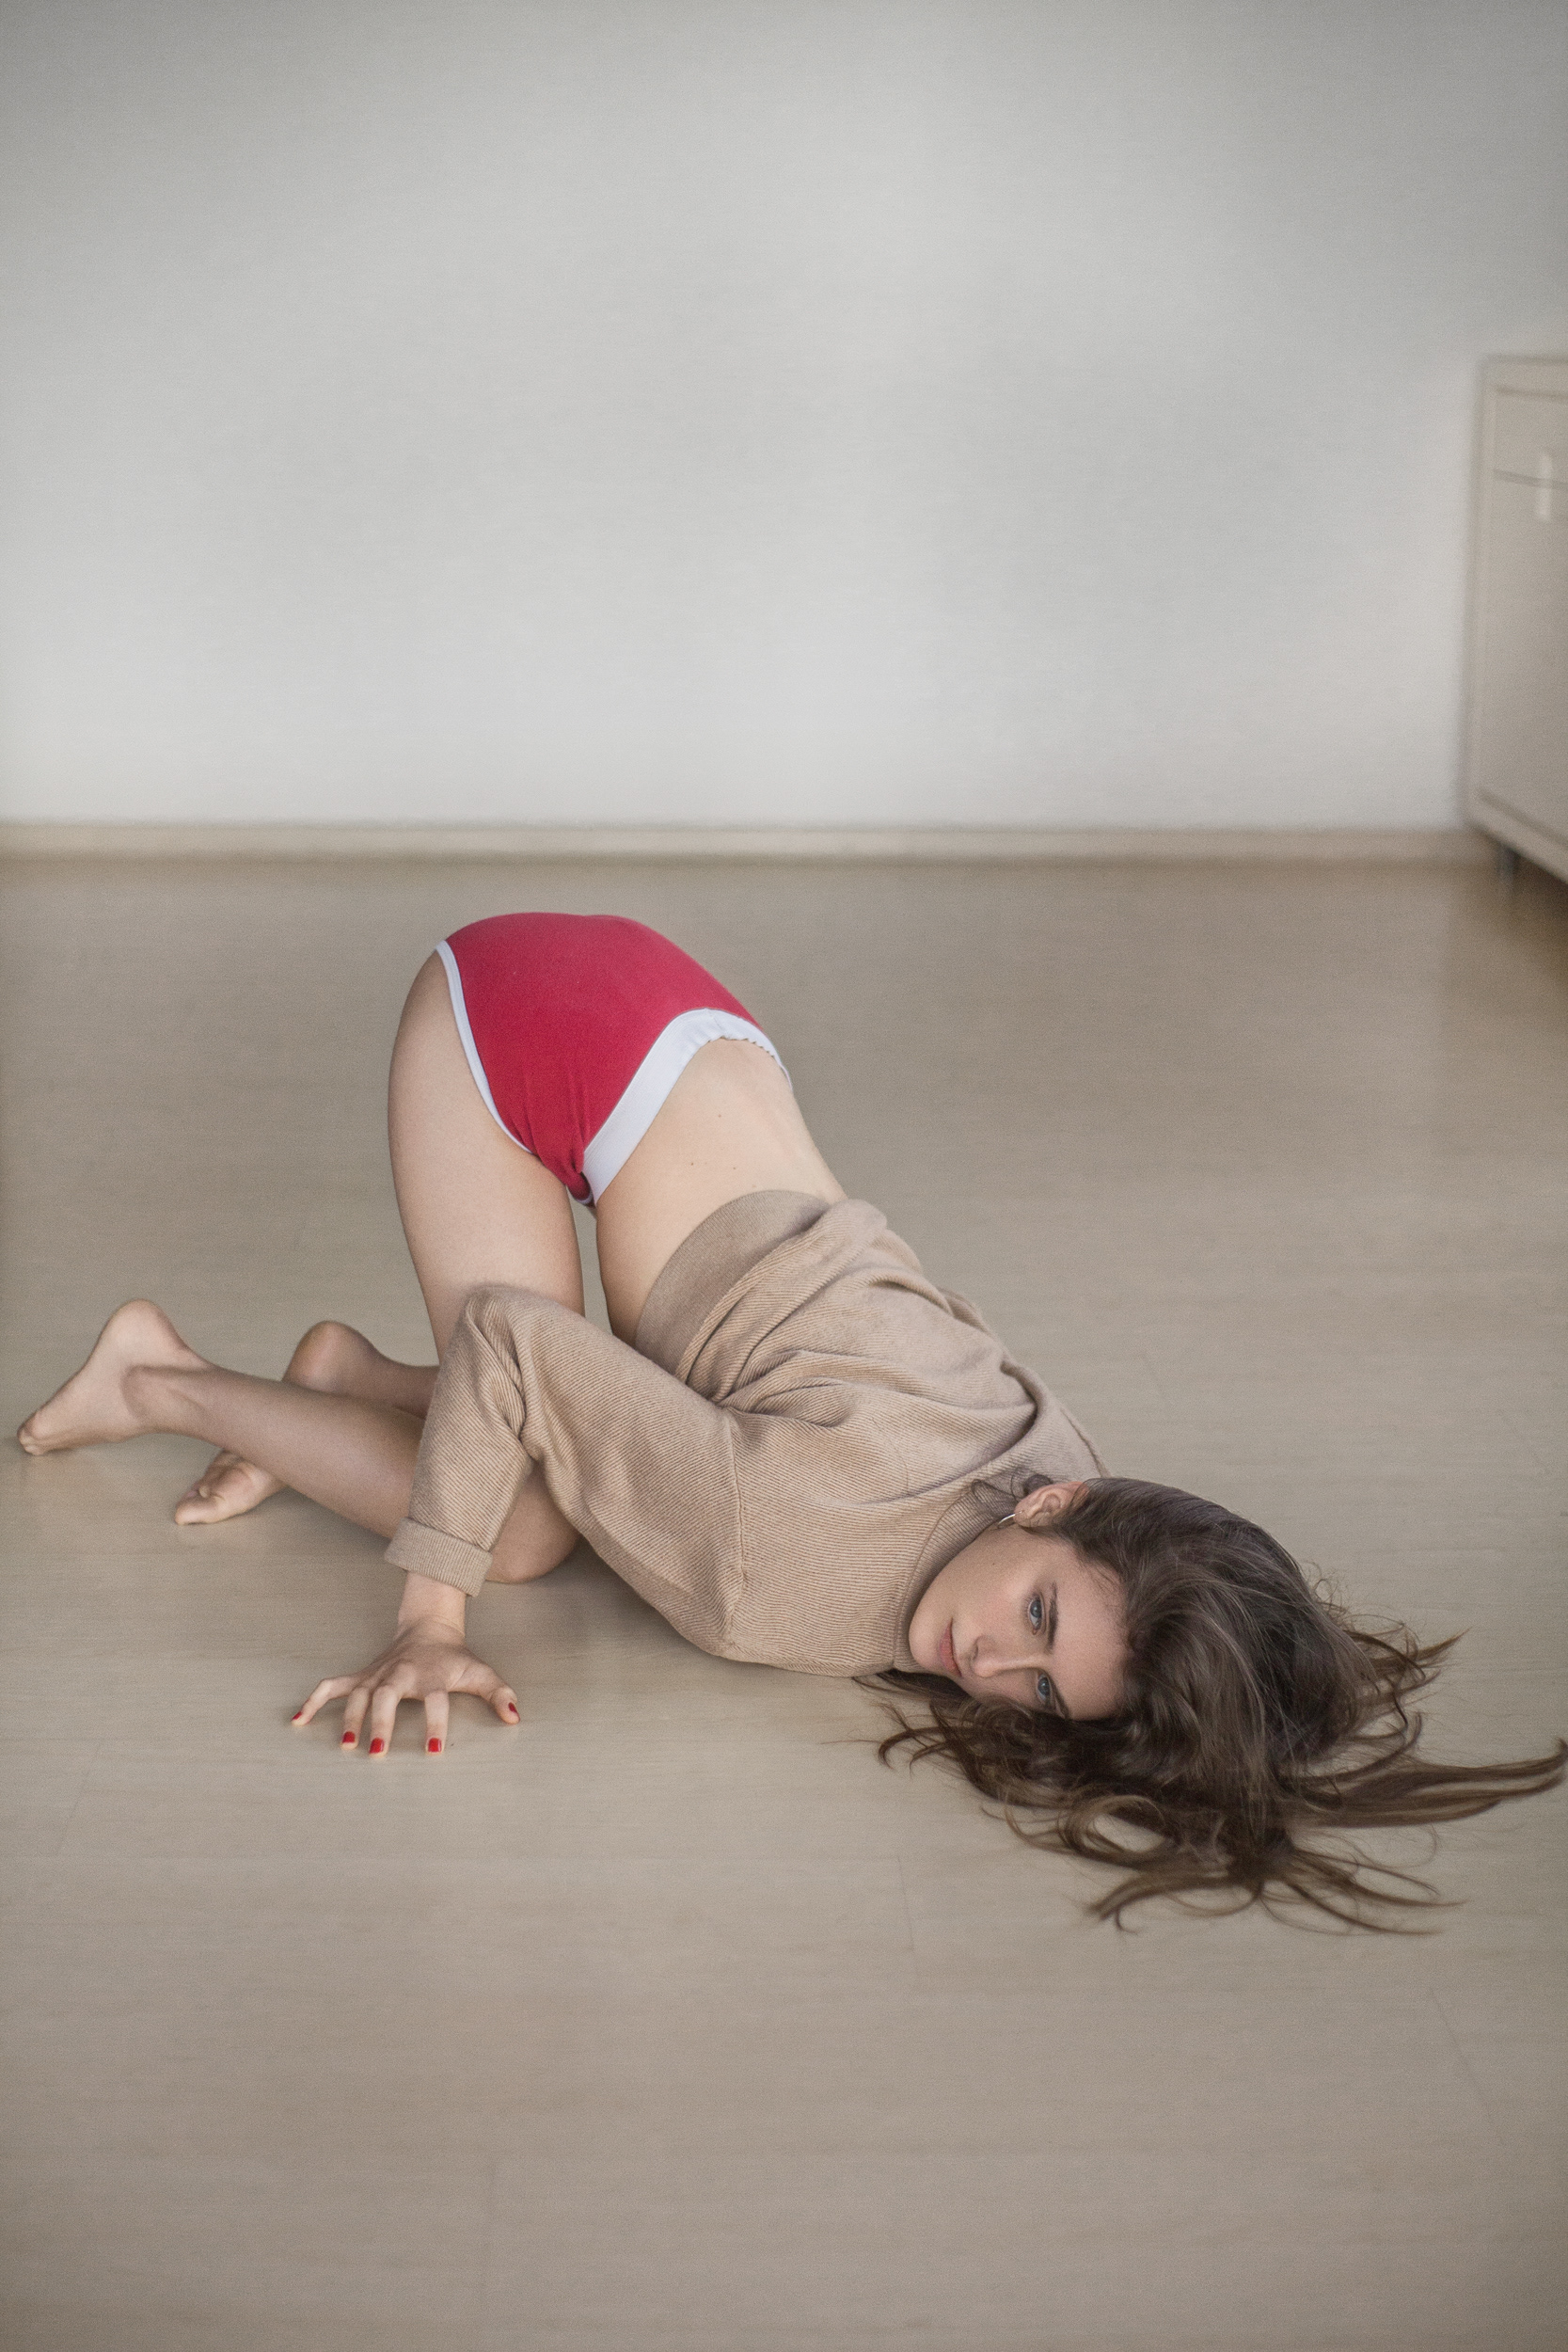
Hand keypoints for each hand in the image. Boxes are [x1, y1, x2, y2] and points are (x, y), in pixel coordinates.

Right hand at [293, 1611, 519, 1756]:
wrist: (429, 1626)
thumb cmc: (455, 1658)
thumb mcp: (480, 1672)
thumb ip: (499, 1694)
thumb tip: (515, 1718)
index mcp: (431, 1676)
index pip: (435, 1701)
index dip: (436, 1726)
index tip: (433, 1754)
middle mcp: (401, 1674)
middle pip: (388, 1695)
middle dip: (381, 1722)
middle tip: (376, 1752)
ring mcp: (377, 1674)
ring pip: (358, 1693)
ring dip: (350, 1718)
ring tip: (345, 1746)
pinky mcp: (361, 1675)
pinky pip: (332, 1686)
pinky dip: (314, 1701)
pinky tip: (298, 1720)